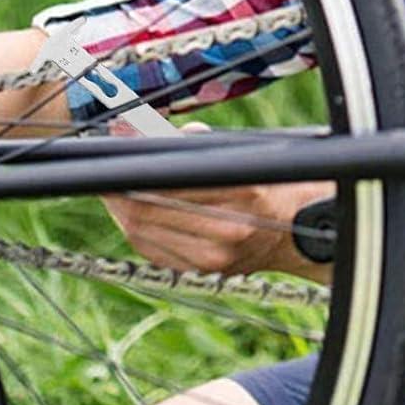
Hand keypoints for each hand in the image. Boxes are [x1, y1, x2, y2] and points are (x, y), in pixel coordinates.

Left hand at [104, 123, 318, 276]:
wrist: (301, 231)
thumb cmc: (272, 180)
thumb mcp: (244, 152)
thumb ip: (197, 144)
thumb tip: (145, 131)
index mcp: (244, 194)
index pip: (168, 183)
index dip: (133, 169)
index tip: (114, 152)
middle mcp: (229, 231)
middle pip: (148, 211)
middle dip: (118, 188)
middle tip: (103, 170)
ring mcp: (214, 258)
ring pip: (143, 234)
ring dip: (121, 208)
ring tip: (114, 187)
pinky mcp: (202, 272)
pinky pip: (152, 251)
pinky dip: (135, 230)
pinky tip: (131, 213)